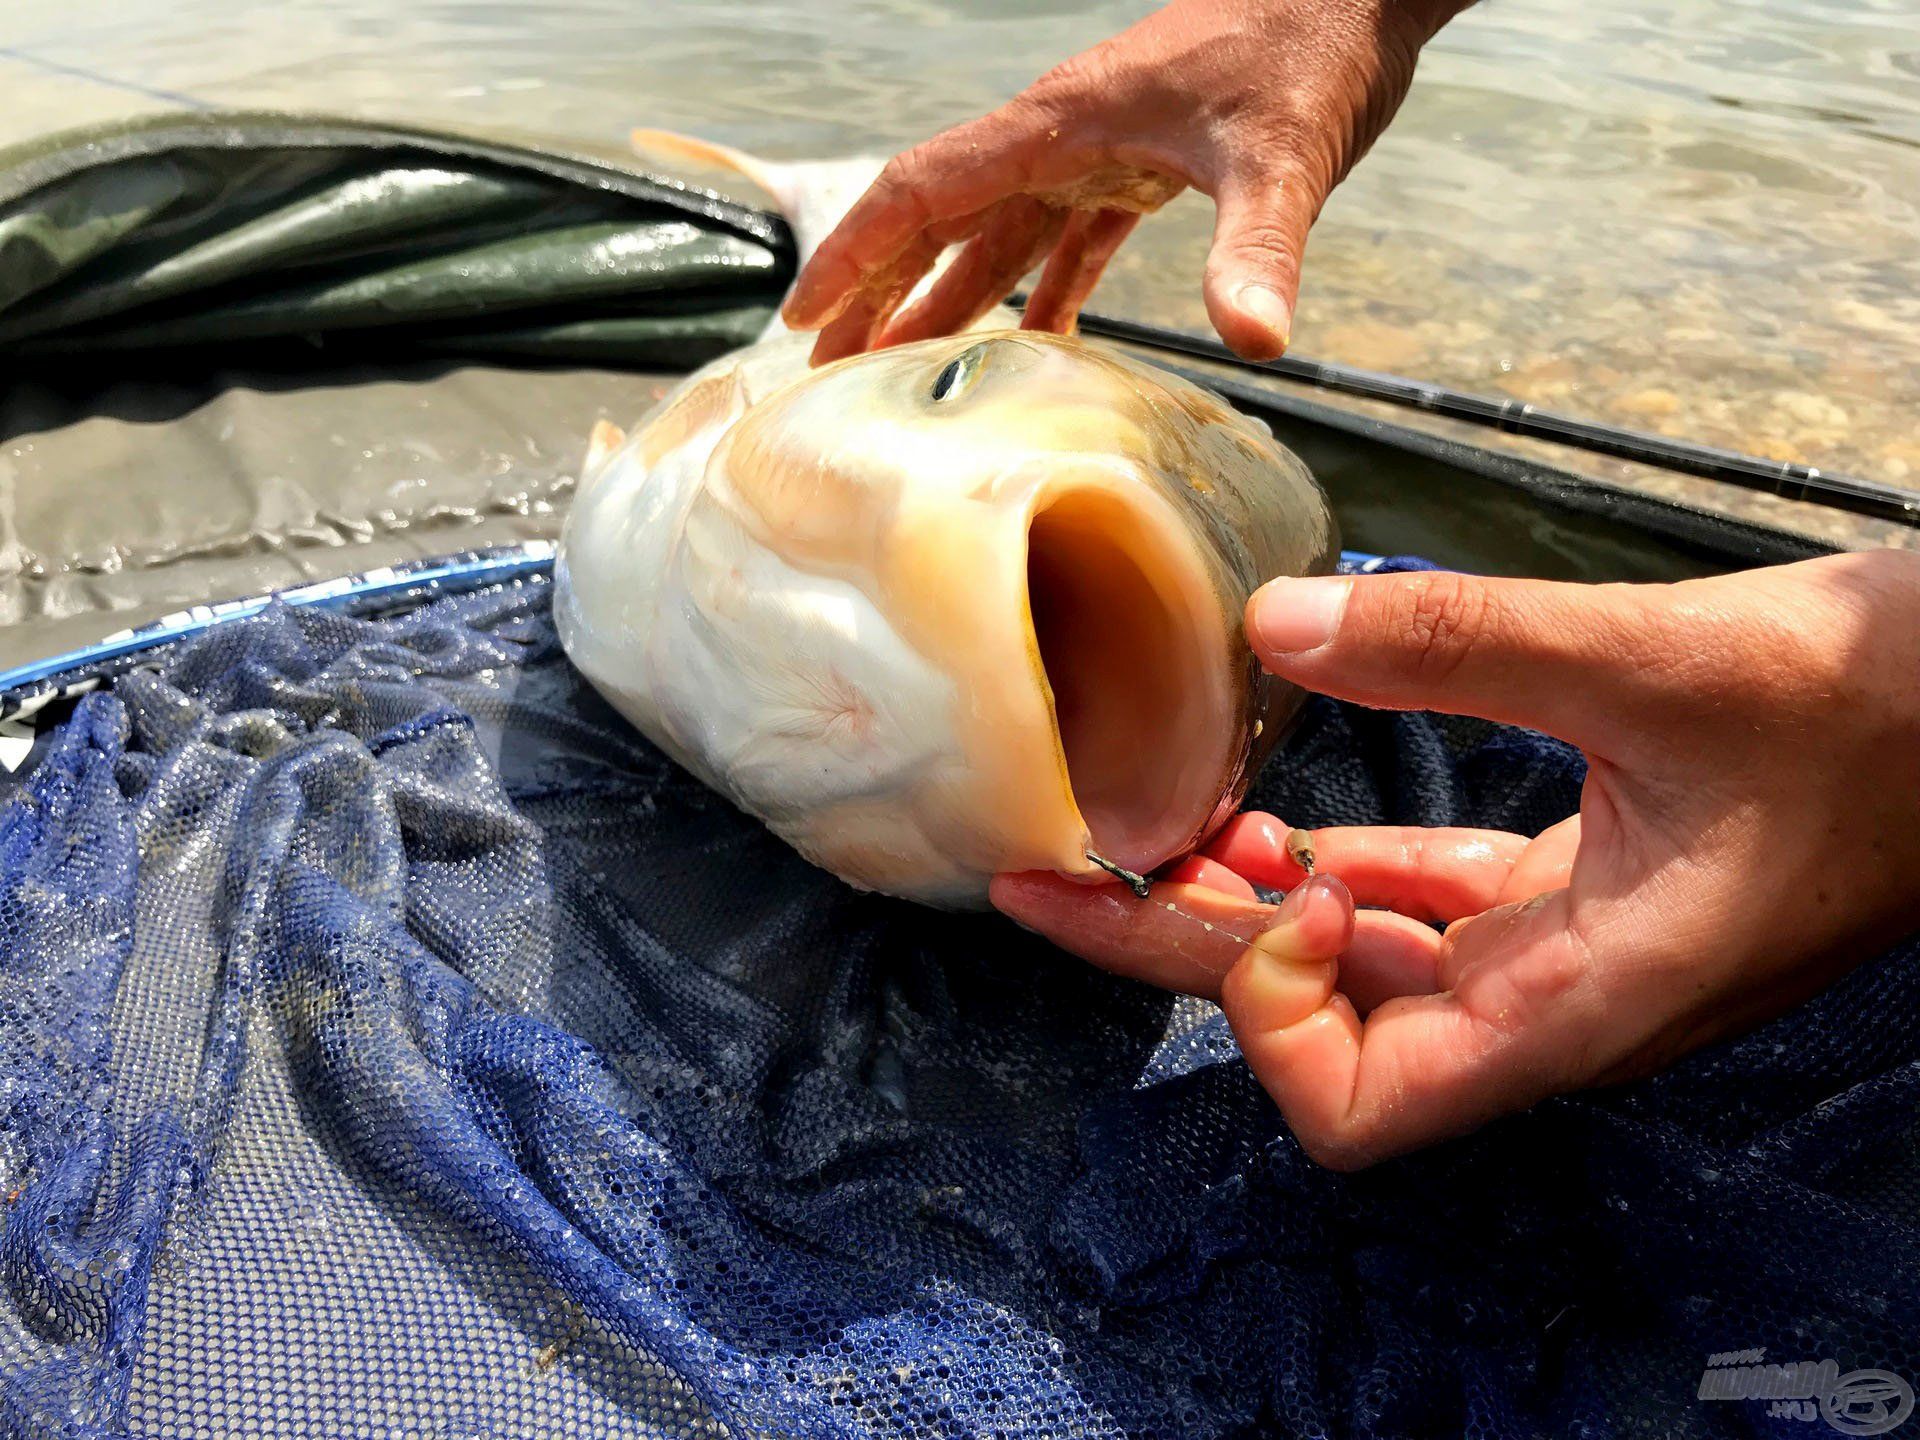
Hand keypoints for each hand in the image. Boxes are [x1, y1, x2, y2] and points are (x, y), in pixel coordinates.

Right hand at [781, 0, 1467, 365]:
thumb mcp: (1282, 153)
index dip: (856, 256)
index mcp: (1057, 127)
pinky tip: (1037, 345)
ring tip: (902, 370)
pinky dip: (1042, 293)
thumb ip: (1258, 249)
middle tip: (828, 371)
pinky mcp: (1141, 169)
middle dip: (878, 296)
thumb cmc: (1309, 44)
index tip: (804, 317)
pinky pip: (1066, 240)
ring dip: (948, 302)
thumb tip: (1254, 341)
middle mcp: (1059, 140)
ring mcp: (1096, 153)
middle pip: (939, 224)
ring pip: (996, 238)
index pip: (922, 191)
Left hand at [994, 551, 1919, 1168]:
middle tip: (1044, 869)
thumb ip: (1467, 643)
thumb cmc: (1887, 712)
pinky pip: (1416, 900)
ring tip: (1140, 819)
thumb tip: (1270, 624)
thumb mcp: (1667, 661)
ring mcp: (1560, 948)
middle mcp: (1549, 1002)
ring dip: (1245, 896)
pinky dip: (1332, 860)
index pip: (1360, 1106)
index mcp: (1575, 1004)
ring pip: (1356, 953)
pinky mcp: (1574, 885)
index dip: (1274, 1016)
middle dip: (1174, 947)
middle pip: (1314, 1018)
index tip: (1272, 878)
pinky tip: (1263, 804)